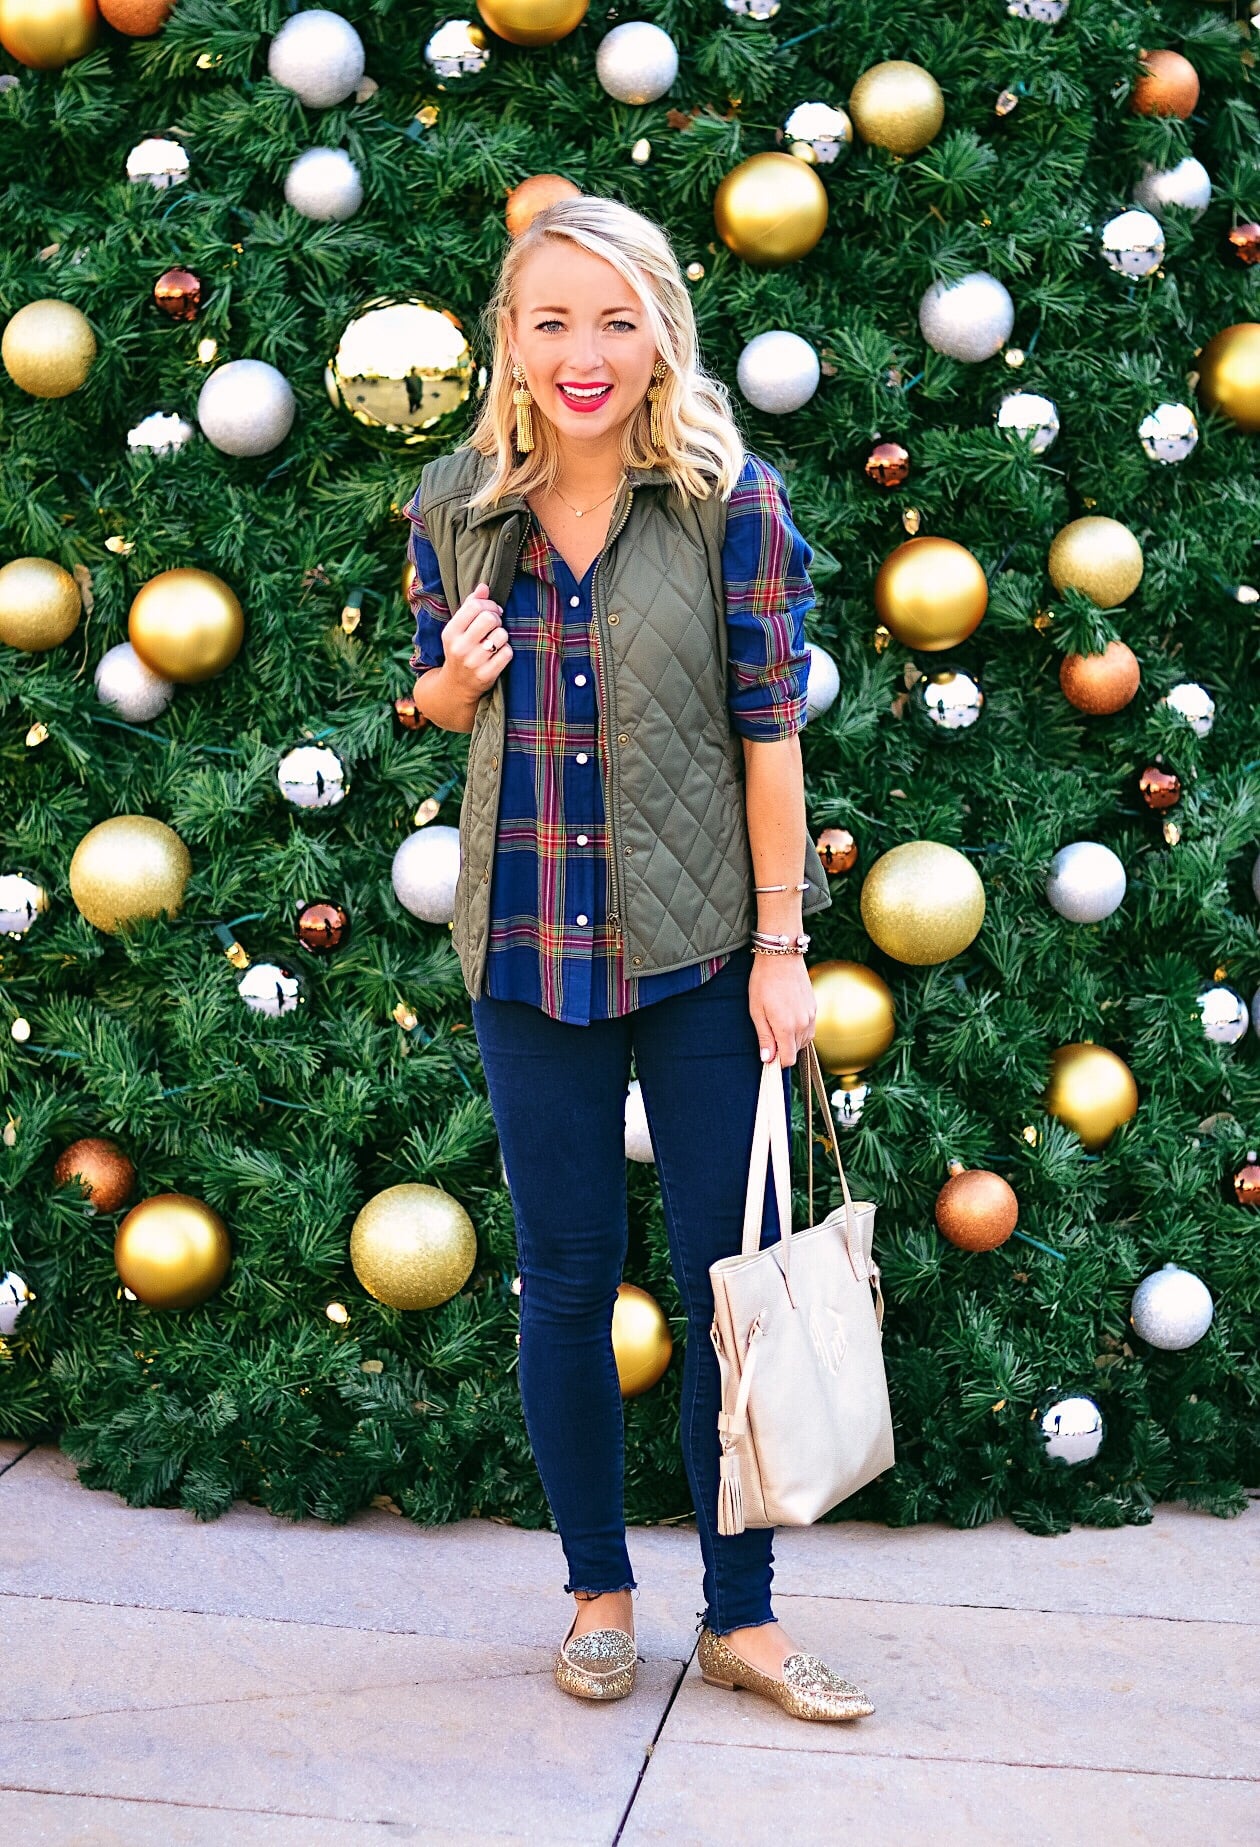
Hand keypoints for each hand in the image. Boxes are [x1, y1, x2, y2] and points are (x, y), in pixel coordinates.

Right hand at [442, 580, 512, 702]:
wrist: (456, 685)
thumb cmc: (460, 649)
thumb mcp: (458, 629)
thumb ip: (470, 606)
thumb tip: (484, 587)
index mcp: (450, 632)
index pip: (475, 605)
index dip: (489, 604)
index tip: (492, 611)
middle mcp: (460, 647)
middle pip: (489, 618)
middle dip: (497, 619)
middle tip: (495, 625)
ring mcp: (473, 662)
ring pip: (502, 635)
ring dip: (503, 636)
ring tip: (495, 642)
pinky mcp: (486, 675)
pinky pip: (508, 653)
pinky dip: (507, 651)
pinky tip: (498, 655)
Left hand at [748, 951, 815, 1067]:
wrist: (781, 956)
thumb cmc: (764, 982)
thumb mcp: (757, 1011)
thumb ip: (764, 1037)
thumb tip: (767, 1059)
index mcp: (786, 1027)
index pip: (788, 1059)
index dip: (777, 1062)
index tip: (768, 1055)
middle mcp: (803, 1024)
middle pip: (796, 1051)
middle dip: (783, 1049)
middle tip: (769, 1033)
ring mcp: (811, 1016)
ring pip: (804, 1040)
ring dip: (792, 1040)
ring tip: (777, 1022)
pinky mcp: (814, 1008)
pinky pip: (809, 1028)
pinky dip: (799, 1029)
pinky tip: (787, 1016)